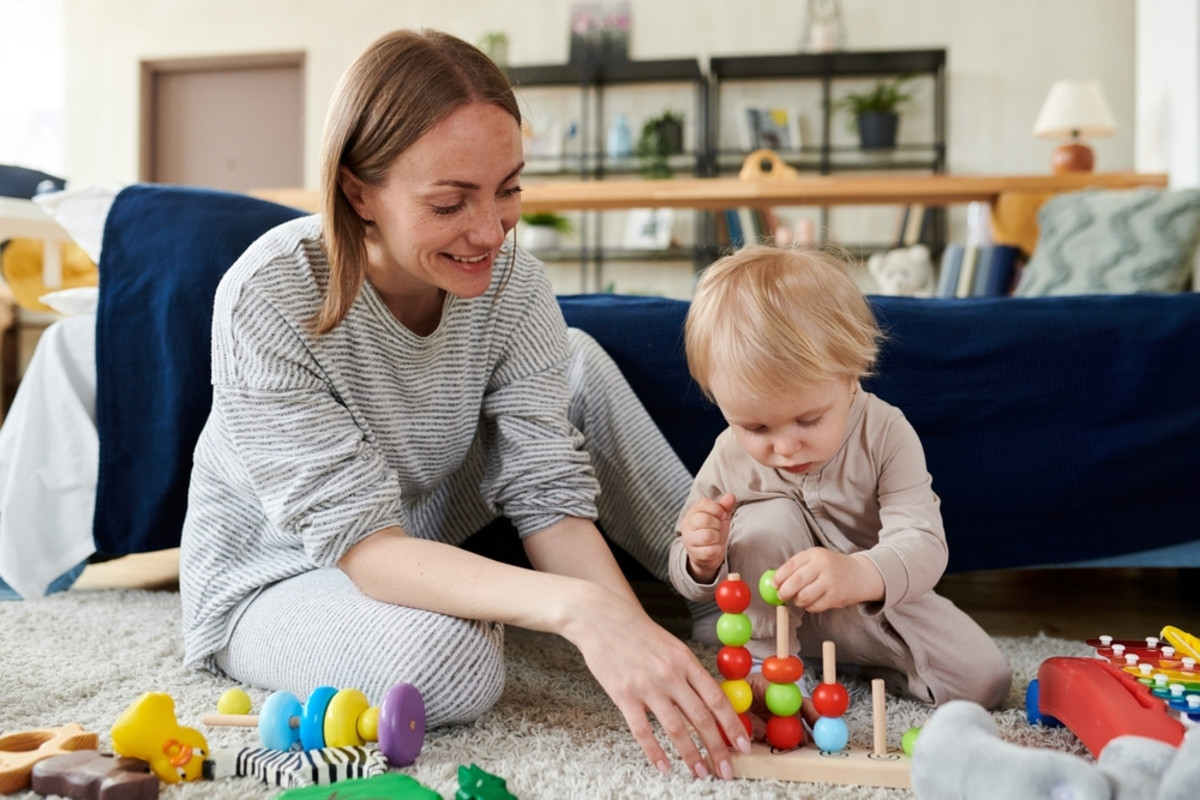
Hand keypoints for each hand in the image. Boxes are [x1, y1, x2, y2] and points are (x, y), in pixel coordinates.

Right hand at [563, 586, 751, 778]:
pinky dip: (654, 752)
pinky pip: (642, 731)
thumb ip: (690, 675)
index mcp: (685, 661)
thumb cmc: (639, 633)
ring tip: (700, 773)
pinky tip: (663, 766)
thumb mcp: (672, 647)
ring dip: (691, 756)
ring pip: (676, 729)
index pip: (717, 699)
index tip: (744, 745)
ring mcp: (646, 686)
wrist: (602, 618)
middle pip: (701, 718)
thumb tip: (711, 706)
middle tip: (725, 770)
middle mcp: (670, 674)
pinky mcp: (623, 695)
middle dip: (717, 749)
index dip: (732, 726)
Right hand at [679, 492, 735, 582]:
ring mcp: (690, 540)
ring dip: (717, 537)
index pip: (703, 503)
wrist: (706, 555)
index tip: (723, 515)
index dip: (717, 508)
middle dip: (718, 524)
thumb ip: (724, 506)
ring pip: (708, 535)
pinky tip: (715, 548)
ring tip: (716, 538)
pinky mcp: (696, 554)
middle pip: (705, 519)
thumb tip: (731, 496)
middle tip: (718, 528)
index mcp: (693, 512)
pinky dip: (718, 550)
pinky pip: (711, 551)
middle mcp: (688, 525)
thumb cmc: (713, 531)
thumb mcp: (719, 517)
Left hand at [772, 550, 883, 612]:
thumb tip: (773, 581)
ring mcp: (830, 582)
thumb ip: (796, 567)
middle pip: (796, 581)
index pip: (791, 565)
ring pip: (803, 596)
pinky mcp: (835, 597)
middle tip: (781, 596)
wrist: (860, 575)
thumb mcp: (816, 559)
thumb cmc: (831, 567)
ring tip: (799, 598)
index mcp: (815, 554)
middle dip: (784, 591)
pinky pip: (814, 606)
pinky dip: (809, 607)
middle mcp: (823, 566)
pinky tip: (813, 601)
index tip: (773, 584)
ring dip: (797, 600)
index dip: (779, 577)